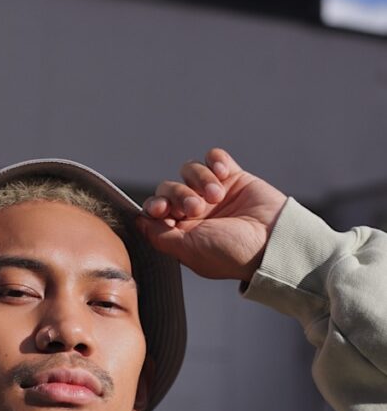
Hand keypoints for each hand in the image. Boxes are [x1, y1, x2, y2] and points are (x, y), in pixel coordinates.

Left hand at [137, 148, 286, 281]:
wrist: (272, 241)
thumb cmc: (231, 252)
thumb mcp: (189, 250)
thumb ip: (160, 236)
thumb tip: (138, 222)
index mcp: (182, 232)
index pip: (156, 210)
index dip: (156, 205)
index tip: (163, 209)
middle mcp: (195, 213)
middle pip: (169, 188)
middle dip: (179, 194)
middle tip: (197, 207)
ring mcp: (214, 194)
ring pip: (190, 171)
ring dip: (200, 179)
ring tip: (217, 195)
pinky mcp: (234, 178)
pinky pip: (214, 158)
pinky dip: (215, 161)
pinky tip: (224, 174)